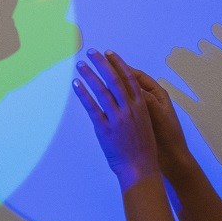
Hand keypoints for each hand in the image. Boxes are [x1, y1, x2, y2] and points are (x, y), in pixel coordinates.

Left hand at [73, 48, 181, 188]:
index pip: (129, 78)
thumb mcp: (144, 124)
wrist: (141, 168)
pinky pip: (92, 107)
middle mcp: (129, 109)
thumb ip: (136, 110)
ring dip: (90, 75)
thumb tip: (126, 98)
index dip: (118, 64)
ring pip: (102, 90)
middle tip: (92, 52)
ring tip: (81, 64)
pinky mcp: (105, 129)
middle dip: (102, 63)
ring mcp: (117, 118)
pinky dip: (83, 94)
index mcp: (141, 106)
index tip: (109, 53)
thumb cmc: (143, 149)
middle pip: (114, 80)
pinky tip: (76, 84)